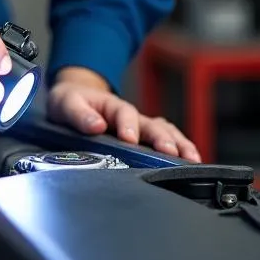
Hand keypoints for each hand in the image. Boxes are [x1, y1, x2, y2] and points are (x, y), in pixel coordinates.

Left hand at [48, 66, 201, 161]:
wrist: (74, 99)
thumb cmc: (71, 101)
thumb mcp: (66, 103)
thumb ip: (78, 114)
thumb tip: (96, 125)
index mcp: (112, 106)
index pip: (124, 114)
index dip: (128, 126)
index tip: (129, 139)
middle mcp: (131, 116)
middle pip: (152, 124)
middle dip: (163, 138)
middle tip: (170, 152)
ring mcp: (140, 126)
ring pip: (165, 131)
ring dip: (180, 143)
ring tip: (192, 158)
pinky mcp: (144, 137)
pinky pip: (166, 139)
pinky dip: (180, 148)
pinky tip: (190, 161)